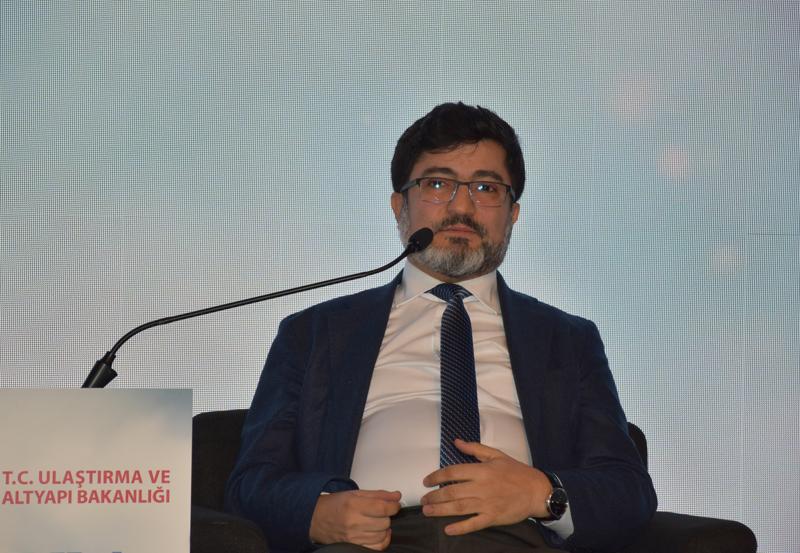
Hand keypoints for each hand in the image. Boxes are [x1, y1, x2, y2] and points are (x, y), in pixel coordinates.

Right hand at [309, 489, 401, 549]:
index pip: (383, 508)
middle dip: (387, 516)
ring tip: (378, 521)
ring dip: (384, 527)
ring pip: (382, 535)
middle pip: (384, 522)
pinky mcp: (354, 547)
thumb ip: (378, 494)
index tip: (395, 504)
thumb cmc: (335, 505)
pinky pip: (377, 547)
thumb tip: (396, 496)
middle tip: (382, 511)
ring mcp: (353, 537)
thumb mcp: (355, 494)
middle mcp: (353, 522)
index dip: (394, 506)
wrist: (316, 519)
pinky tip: (380, 533)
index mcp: (354, 504)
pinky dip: (383, 540)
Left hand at [420, 439, 551, 535]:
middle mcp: (482, 487)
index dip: (436, 476)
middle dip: (434, 496)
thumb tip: (456, 442)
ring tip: (427, 511)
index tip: (426, 481)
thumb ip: (474, 449)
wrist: (537, 491)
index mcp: (482, 470)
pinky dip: (460, 528)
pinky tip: (448, 529)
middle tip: (423, 500)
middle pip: (452, 492)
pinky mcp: (493, 518)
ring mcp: (487, 504)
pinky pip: (474, 524)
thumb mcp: (496, 455)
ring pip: (459, 508)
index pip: (452, 472)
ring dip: (441, 510)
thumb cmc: (516, 471)